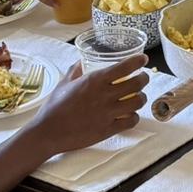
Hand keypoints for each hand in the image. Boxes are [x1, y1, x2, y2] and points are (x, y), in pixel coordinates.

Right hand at [29, 52, 149, 155]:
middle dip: (144, 79)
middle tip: (142, 78)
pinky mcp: (108, 130)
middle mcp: (104, 95)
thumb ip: (75, 71)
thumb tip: (81, 61)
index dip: (138, 61)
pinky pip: (131, 121)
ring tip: (138, 96)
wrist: (48, 132)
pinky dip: (134, 117)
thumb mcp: (64, 83)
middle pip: (137, 83)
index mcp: (94, 80)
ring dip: (141, 97)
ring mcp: (108, 113)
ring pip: (138, 102)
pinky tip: (130, 115)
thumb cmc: (54, 107)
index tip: (143, 59)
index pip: (124, 67)